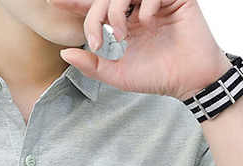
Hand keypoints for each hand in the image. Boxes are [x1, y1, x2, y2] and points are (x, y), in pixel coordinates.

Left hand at [52, 0, 232, 99]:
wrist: (189, 81)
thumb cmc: (156, 77)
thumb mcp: (117, 75)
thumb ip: (91, 66)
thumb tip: (64, 53)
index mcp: (124, 23)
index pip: (96, 8)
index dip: (76, 4)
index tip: (53, 2)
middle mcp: (138, 9)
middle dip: (96, 15)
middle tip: (98, 40)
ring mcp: (156, 2)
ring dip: (116, 9)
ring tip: (122, 34)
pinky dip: (145, 3)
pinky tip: (148, 21)